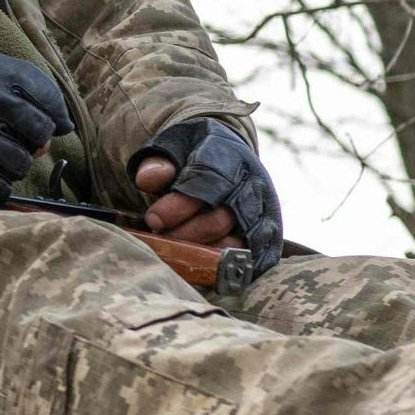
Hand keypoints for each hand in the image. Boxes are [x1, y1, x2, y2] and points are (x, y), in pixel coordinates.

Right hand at [0, 48, 71, 205]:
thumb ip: (14, 79)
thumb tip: (60, 120)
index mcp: (0, 74)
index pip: (49, 98)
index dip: (56, 115)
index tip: (52, 125)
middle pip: (41, 133)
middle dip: (35, 140)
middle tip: (19, 141)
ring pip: (21, 164)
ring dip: (13, 165)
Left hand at [133, 117, 282, 272]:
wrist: (226, 158)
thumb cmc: (191, 157)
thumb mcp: (170, 149)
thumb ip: (157, 164)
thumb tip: (147, 180)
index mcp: (229, 156)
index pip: (206, 184)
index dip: (177, 207)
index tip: (152, 220)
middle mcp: (253, 184)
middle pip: (220, 219)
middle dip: (185, 235)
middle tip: (161, 238)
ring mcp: (264, 211)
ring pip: (236, 243)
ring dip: (201, 253)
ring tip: (177, 250)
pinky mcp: (268, 235)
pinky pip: (251, 259)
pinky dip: (225, 265)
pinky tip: (199, 264)